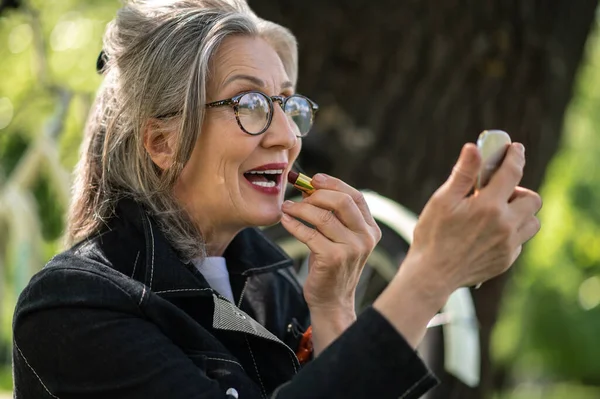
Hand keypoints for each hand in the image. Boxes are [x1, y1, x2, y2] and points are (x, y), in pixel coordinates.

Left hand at [281, 174, 381, 312]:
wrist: (332, 300)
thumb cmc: (331, 264)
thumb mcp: (339, 237)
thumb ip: (332, 214)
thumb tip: (308, 185)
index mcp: (370, 229)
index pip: (355, 197)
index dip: (334, 184)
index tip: (314, 179)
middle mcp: (365, 238)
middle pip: (342, 202)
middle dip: (317, 194)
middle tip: (299, 194)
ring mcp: (351, 249)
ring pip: (323, 216)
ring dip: (300, 208)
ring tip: (287, 207)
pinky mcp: (333, 259)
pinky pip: (309, 233)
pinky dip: (294, 224)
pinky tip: (285, 220)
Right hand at [373, 142, 541, 348]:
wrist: (432, 275)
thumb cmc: (433, 235)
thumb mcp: (442, 200)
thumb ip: (463, 173)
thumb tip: (474, 148)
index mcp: (488, 206)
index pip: (512, 172)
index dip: (515, 156)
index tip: (515, 148)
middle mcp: (505, 225)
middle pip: (532, 199)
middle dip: (518, 190)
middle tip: (497, 193)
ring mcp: (508, 245)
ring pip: (532, 221)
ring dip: (519, 212)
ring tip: (497, 213)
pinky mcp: (506, 260)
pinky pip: (520, 240)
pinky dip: (511, 232)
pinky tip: (489, 233)